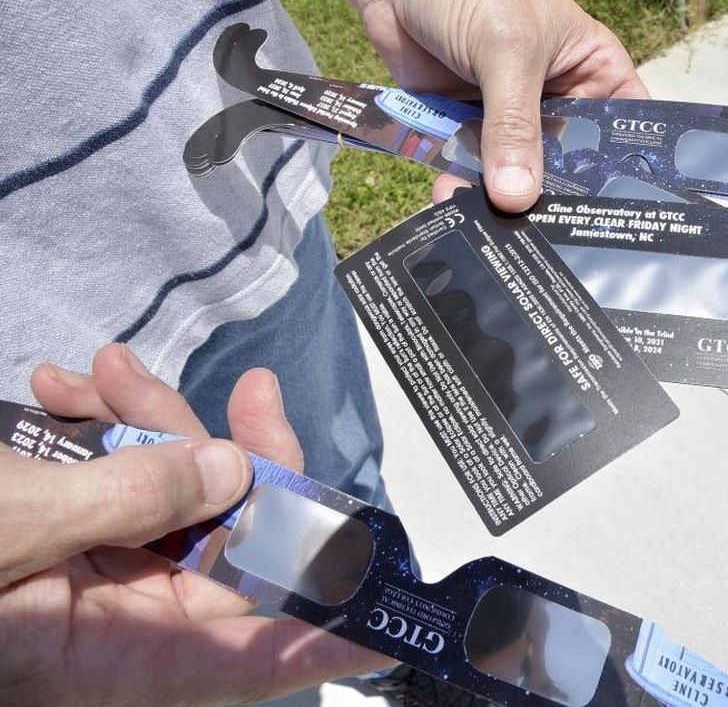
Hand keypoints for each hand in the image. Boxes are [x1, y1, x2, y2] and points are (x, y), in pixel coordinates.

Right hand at [0, 343, 391, 704]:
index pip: (252, 658)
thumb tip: (233, 471)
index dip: (326, 637)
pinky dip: (100, 432)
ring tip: (108, 370)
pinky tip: (70, 389)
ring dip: (153, 423)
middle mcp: (123, 622)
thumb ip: (129, 500)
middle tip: (252, 389)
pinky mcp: (71, 540)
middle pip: (229, 541)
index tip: (389, 615)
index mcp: (117, 655)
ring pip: (175, 494)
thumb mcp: (17, 529)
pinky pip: (117, 484)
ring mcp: (99, 578)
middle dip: (237, 453)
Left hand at [310, 0, 649, 209]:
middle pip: (565, 164)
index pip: (620, 129)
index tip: (609, 215)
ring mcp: (509, 117)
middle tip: (543, 235)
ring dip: (500, 199)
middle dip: (550, 196)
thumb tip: (516, 195)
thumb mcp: (506, 51)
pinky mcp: (465, 128)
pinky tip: (453, 207)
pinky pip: (469, 169)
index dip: (619, 171)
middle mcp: (555, 100)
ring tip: (490, 228)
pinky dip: (461, 188)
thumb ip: (513, 124)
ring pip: (515, 173)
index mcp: (590, 70)